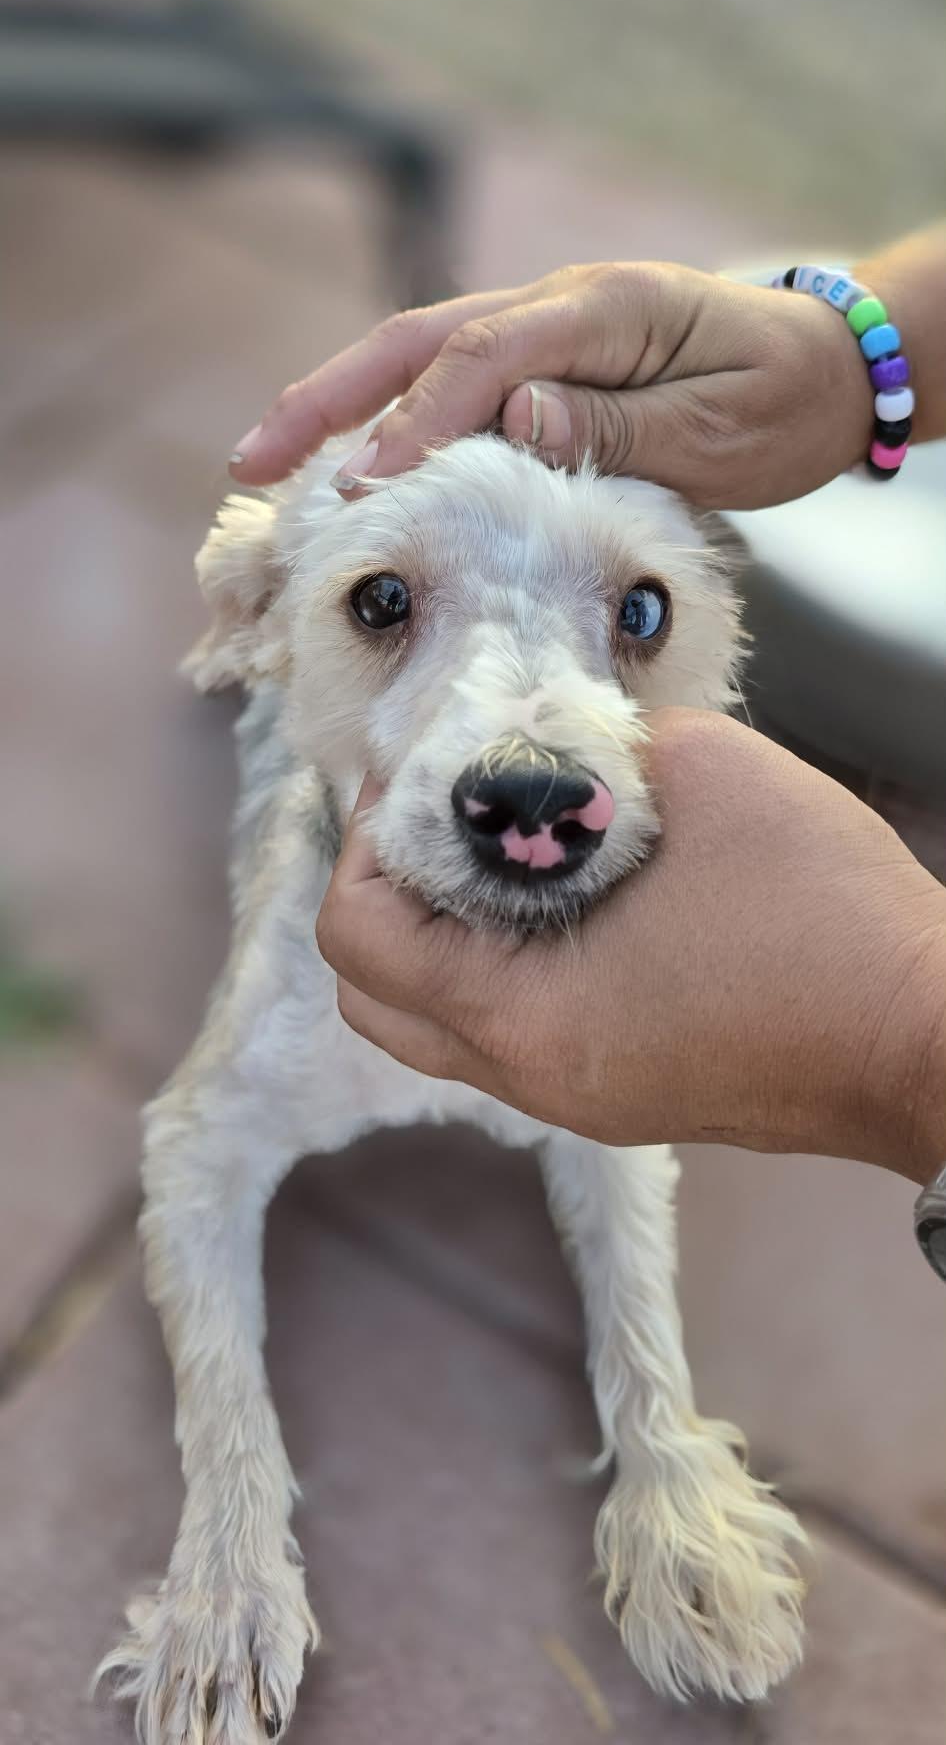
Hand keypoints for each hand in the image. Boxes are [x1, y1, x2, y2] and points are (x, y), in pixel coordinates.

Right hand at [230, 260, 874, 508]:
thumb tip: (514, 421)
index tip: (364, 485)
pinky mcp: (544, 362)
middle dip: (330, 397)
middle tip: (255, 461)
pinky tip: (348, 460)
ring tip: (267, 462)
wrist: (828, 367)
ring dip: (341, 402)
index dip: (416, 423)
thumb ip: (617, 427)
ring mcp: (545, 328)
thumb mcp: (718, 428)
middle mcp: (559, 304)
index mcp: (602, 309)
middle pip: (419, 340)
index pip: (484, 360)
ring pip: (420, 354)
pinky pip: (451, 381)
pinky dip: (390, 414)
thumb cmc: (784, 402)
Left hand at [316, 713, 945, 1182]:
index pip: (357, 937)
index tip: (413, 775)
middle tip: (435, 812)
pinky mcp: (625, 1091)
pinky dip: (500, 963)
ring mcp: (579, 1096)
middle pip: (376, 999)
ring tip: (498, 845)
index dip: (363, 839)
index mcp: (522, 1013)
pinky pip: (512, 1032)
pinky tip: (565, 891)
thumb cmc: (825, 909)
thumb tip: (540, 743)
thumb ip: (590, 747)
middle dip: (383, 893)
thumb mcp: (700, 770)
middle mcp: (532, 1074)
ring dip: (440, 933)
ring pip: (441, 1024)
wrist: (932, 1032)